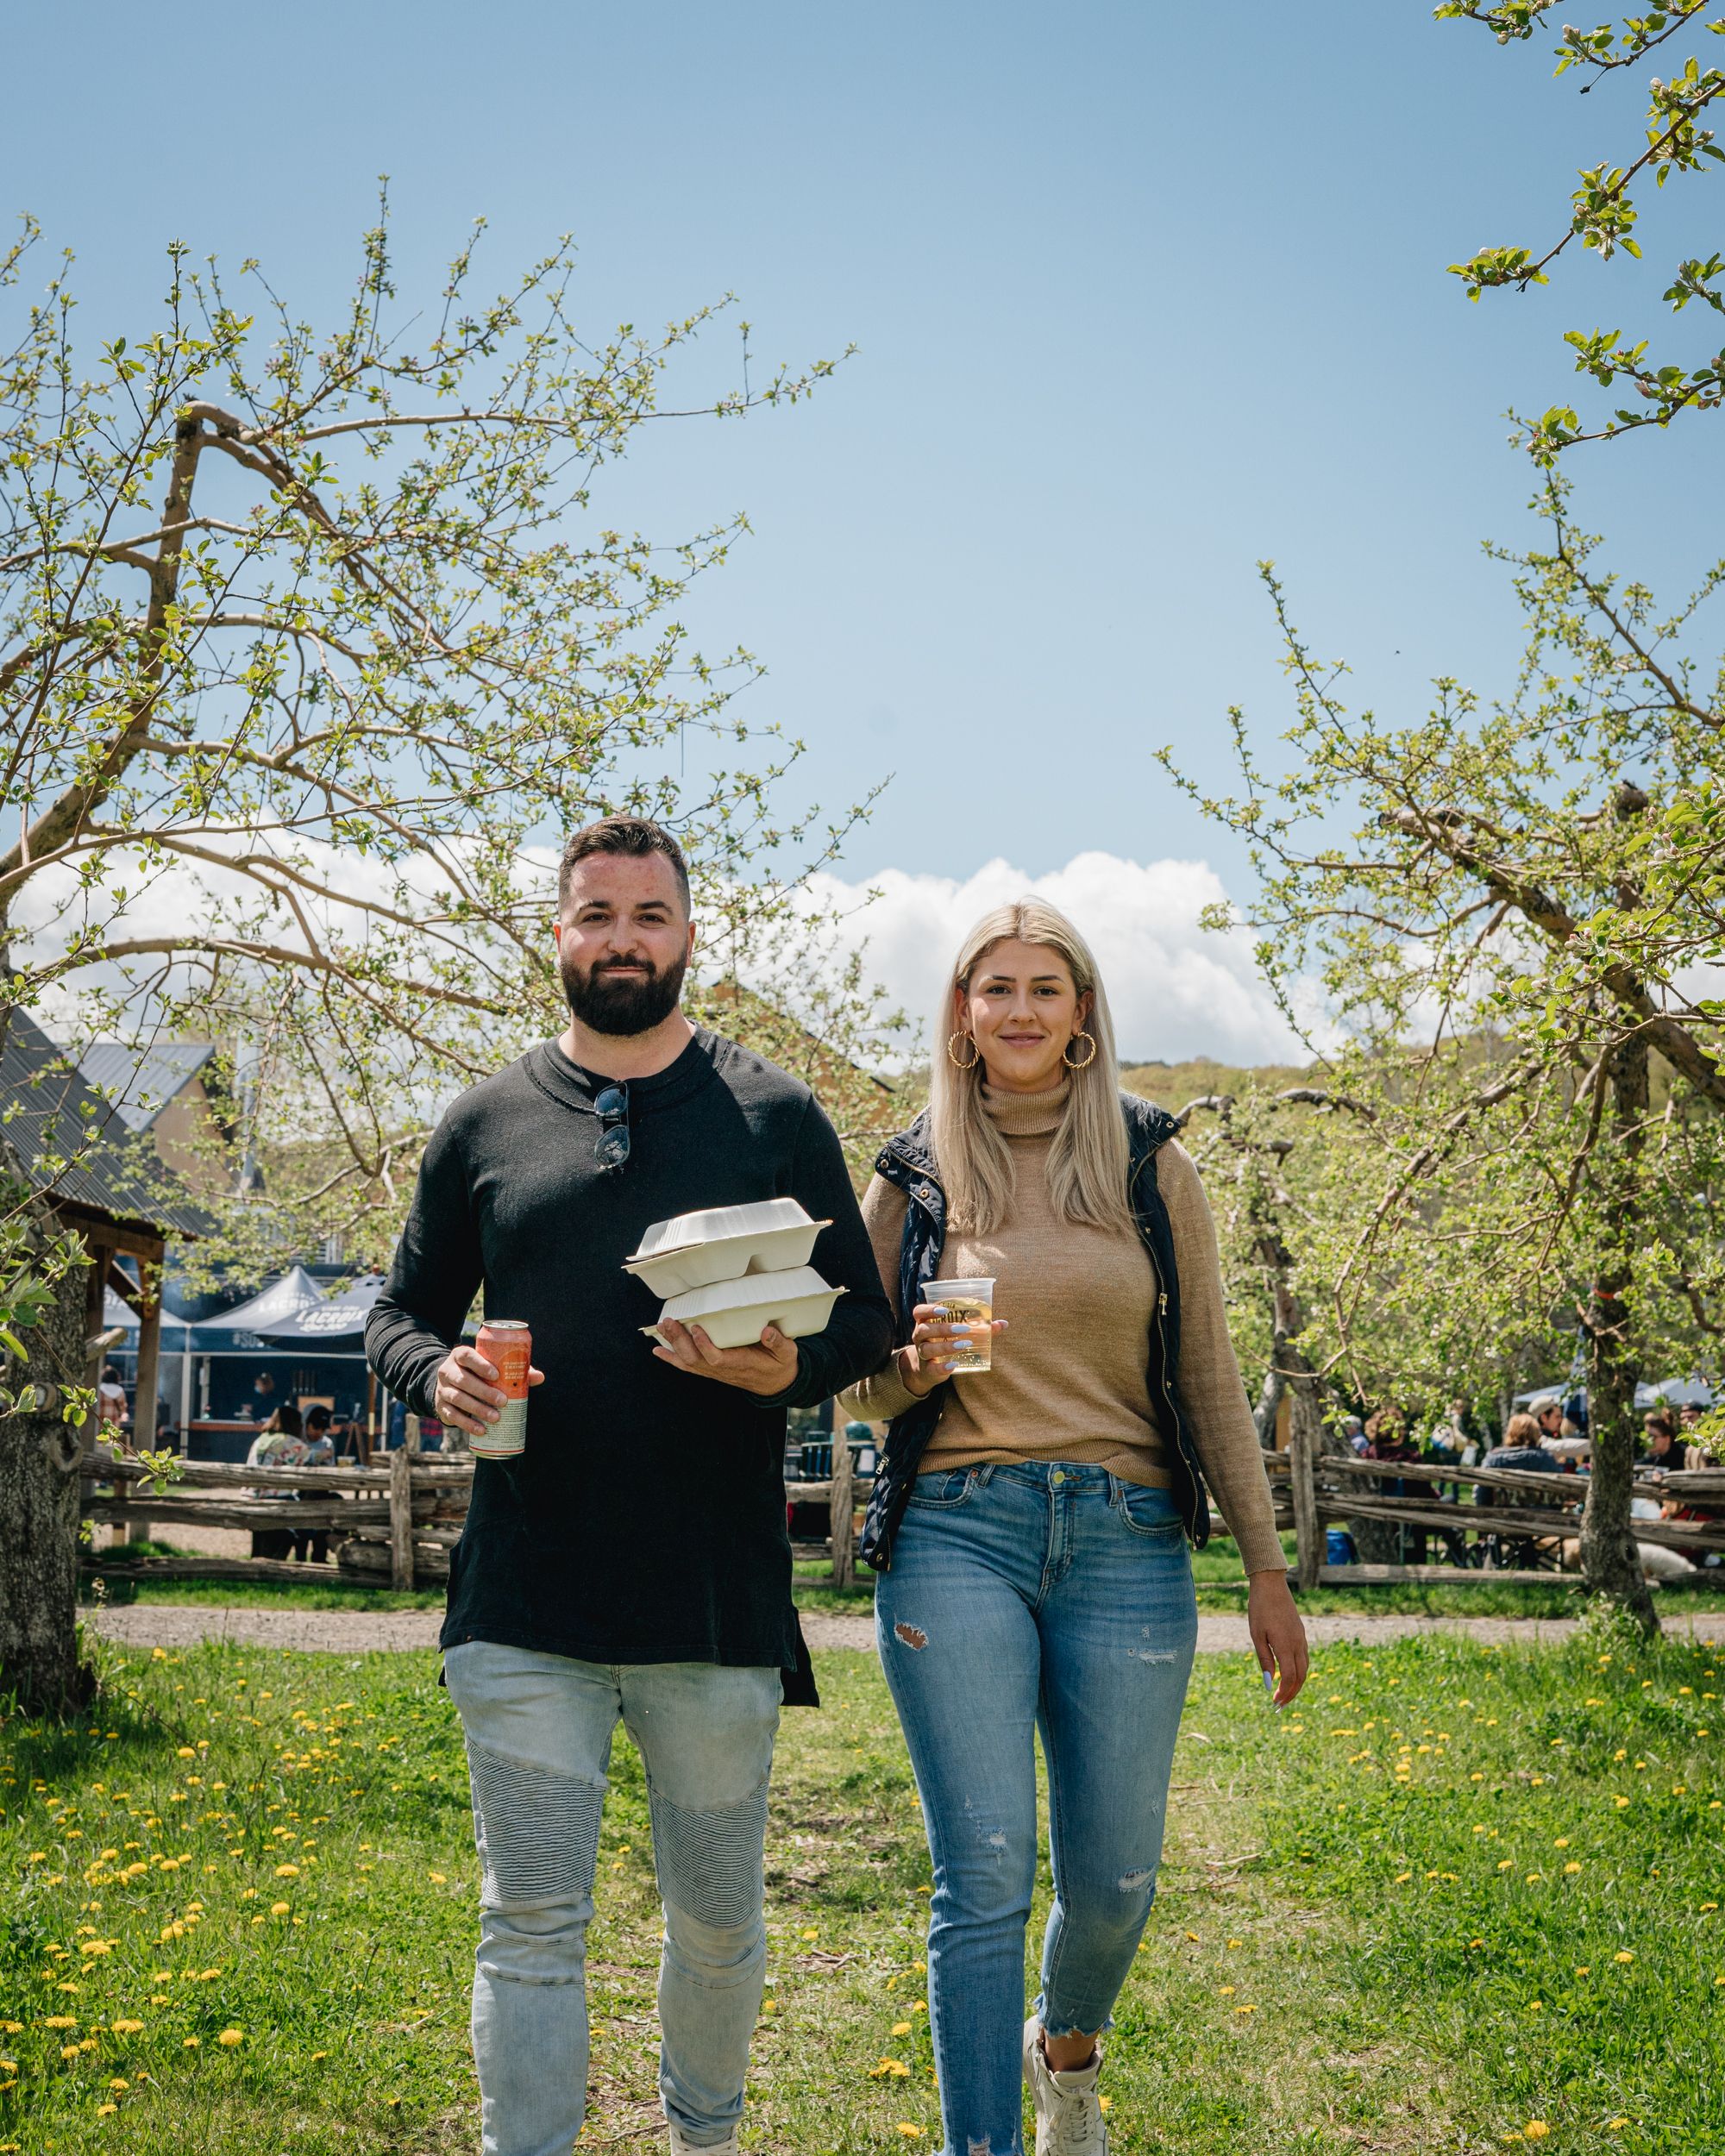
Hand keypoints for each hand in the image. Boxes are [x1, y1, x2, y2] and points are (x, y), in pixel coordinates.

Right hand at [433, 1343, 544, 1437]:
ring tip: (495, 1417)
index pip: (466, 1355)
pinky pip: (453, 1416)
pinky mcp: (441, 1407)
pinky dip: (467, 1424)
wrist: (450, 1384)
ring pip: (457, 1398)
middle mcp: (447, 1371)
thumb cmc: (477, 1374)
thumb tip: (540, 1377)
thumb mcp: (489, 1367)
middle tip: (502, 1401)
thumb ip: (513, 1370)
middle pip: (462, 1380)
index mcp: (459, 1356)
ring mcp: (442, 1389)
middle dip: (483, 1391)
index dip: (479, 1364)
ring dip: (477, 1409)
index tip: (496, 1375)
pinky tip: (481, 1430)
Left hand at [652, 1319, 801, 1397]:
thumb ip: (779, 1342)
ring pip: (689, 1362)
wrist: (776, 1384)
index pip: (717, 1358)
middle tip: (669, 1322)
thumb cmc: (780, 1365)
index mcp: (741, 1364)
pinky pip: (688, 1366)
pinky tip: (658, 1350)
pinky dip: (672, 1358)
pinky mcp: (711, 1370)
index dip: (704, 1345)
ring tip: (661, 1328)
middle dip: (680, 1341)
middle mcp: (724, 1370)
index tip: (696, 1328)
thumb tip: (767, 1331)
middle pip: (696, 1359)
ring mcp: (715, 1372)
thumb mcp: (787, 1354)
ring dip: (673, 1345)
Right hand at [898, 1301, 1008, 1398]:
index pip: (919, 1312)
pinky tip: (954, 1365)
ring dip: (945, 1346)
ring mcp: (921, 1354)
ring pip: (927, 1349)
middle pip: (924, 1330)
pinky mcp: (927, 1370)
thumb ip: (979, 1328)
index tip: (944, 1310)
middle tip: (962, 1329)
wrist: (926, 1368)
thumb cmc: (944, 1342)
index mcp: (925, 1323)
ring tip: (964, 1345)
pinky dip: (942, 1368)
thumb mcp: (956, 1334)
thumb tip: (1003, 1323)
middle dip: (942, 1328)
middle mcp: (919, 1337)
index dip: (929, 1309)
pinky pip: (931, 1368)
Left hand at [1247, 1566, 1308, 1707]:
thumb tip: (1269, 1683)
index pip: (1290, 1678)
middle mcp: (1298, 1644)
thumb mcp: (1257, 1635)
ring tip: (1285, 1694)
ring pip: (1305, 1668)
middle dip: (1292, 1694)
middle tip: (1280, 1706)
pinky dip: (1299, 1671)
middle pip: (1301, 1677)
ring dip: (1297, 1684)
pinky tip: (1290, 1674)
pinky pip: (1304, 1657)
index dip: (1284, 1693)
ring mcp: (1301, 1638)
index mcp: (1286, 1645)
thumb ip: (1265, 1659)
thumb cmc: (1260, 1608)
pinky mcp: (1301, 1633)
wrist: (1271, 1585)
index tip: (1274, 1702)